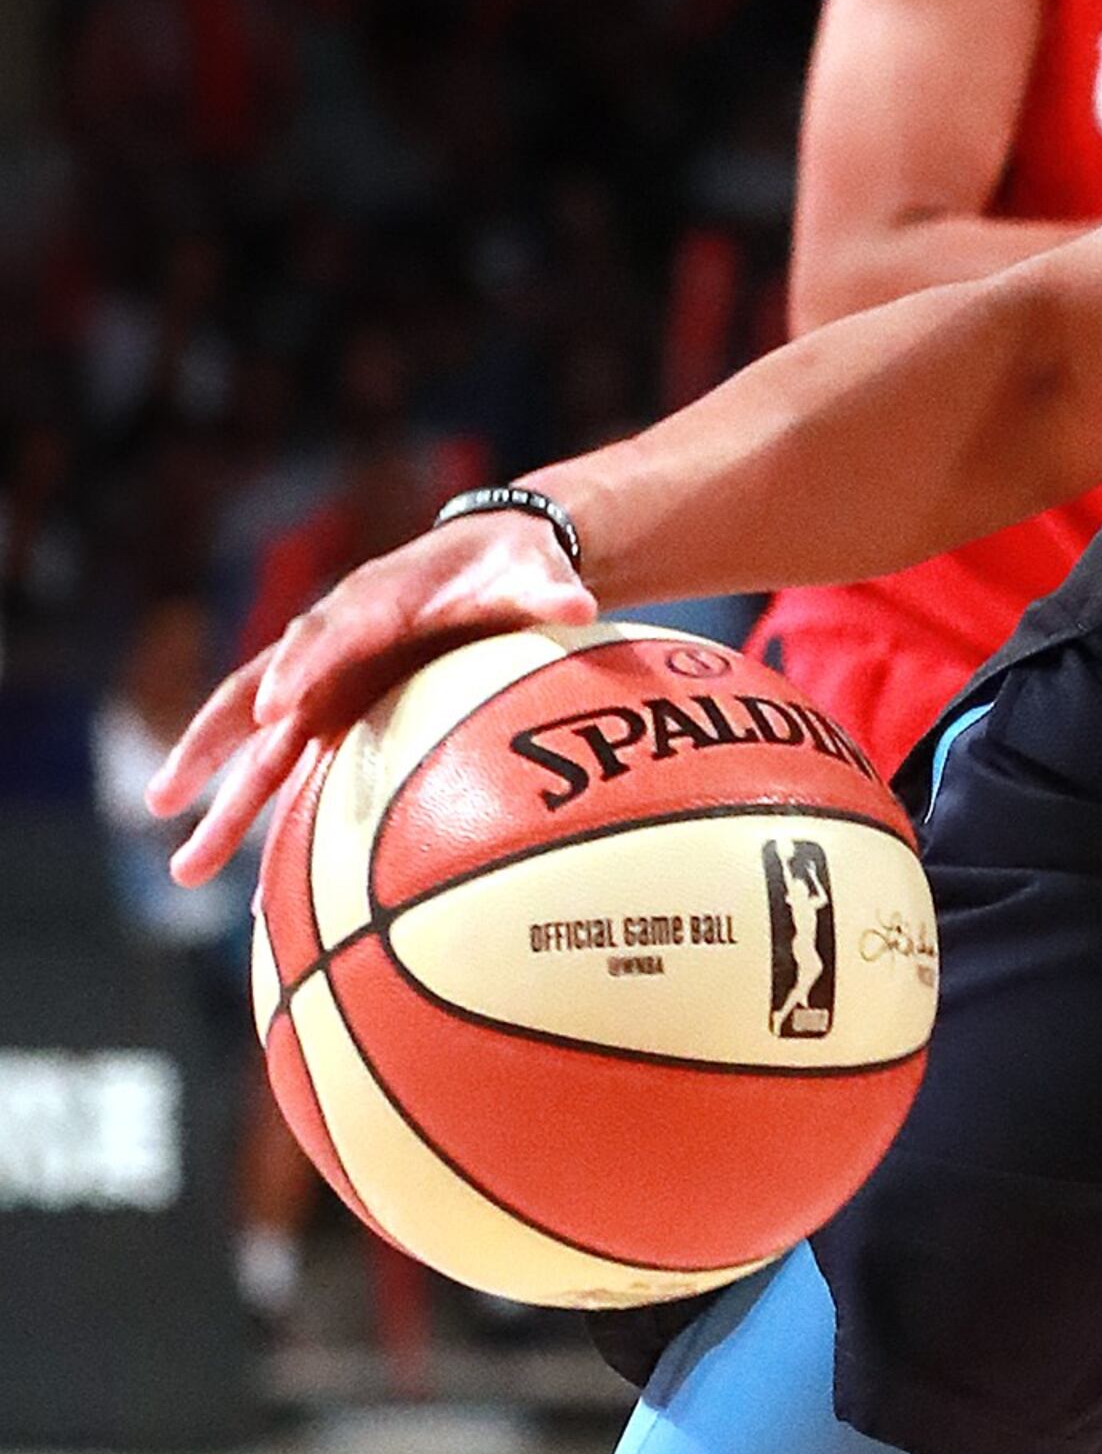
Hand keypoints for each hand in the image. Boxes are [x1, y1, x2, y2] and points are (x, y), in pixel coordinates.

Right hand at [147, 513, 594, 883]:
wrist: (489, 561)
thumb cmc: (508, 568)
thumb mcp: (530, 572)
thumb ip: (546, 590)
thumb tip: (582, 602)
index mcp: (370, 604)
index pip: (324, 635)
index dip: (300, 670)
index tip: (276, 708)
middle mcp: (330, 648)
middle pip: (257, 699)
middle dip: (213, 748)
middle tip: (167, 801)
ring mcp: (326, 687)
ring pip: (258, 750)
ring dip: (221, 804)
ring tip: (183, 869)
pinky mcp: (336, 717)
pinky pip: (294, 773)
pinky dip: (276, 824)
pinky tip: (258, 892)